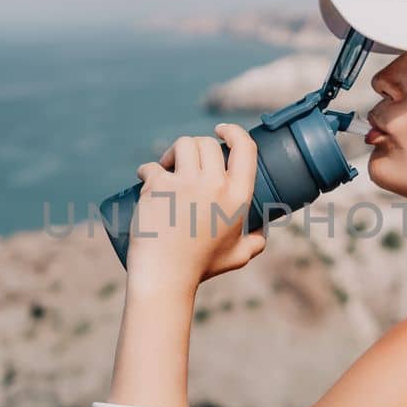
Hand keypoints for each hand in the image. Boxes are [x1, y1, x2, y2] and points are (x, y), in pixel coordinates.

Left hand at [127, 122, 267, 292]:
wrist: (166, 277)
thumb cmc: (202, 266)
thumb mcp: (240, 255)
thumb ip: (256, 242)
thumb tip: (262, 232)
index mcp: (238, 196)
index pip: (245, 147)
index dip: (234, 131)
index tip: (221, 130)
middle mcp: (215, 185)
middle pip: (208, 143)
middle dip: (197, 147)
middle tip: (185, 162)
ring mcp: (185, 184)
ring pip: (182, 145)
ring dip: (173, 152)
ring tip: (167, 166)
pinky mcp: (158, 187)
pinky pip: (152, 166)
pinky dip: (146, 170)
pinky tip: (144, 178)